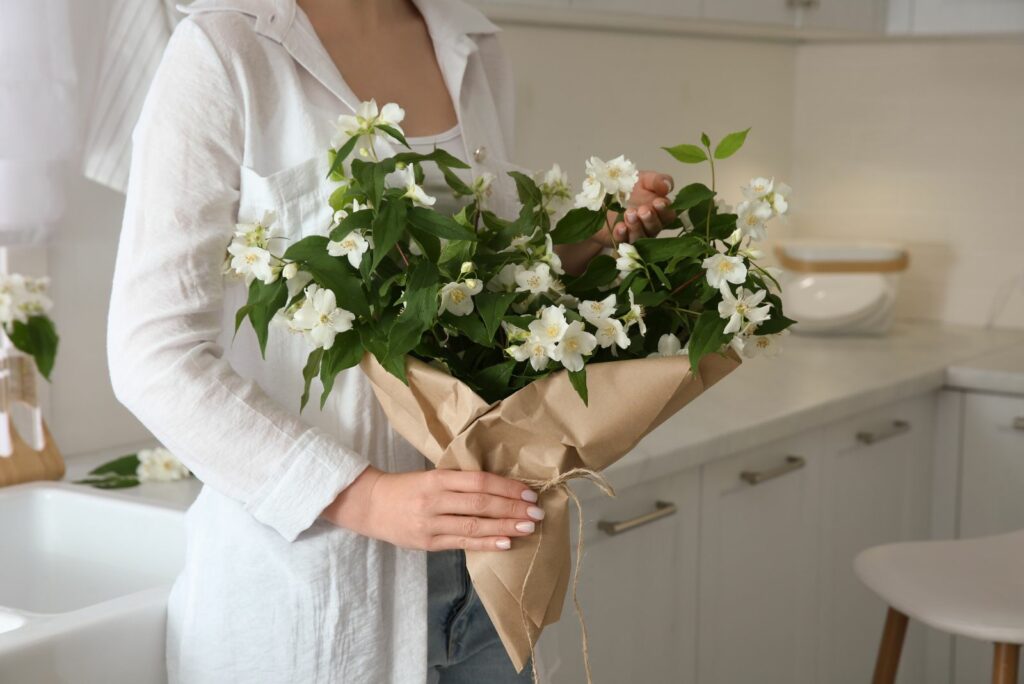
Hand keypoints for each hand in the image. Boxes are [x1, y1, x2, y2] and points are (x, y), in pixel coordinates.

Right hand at [323, 466, 542, 551]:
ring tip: (529, 527)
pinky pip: (462, 543)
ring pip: (475, 526)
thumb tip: (500, 488)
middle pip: (481, 504)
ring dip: (506, 527)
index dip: (506, 487)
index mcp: (437, 478)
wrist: (368, 504)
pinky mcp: (428, 543)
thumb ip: (459, 482)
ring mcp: (431, 524)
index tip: (529, 492)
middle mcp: (435, 500)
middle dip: (513, 508)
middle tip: (537, 512)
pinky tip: (506, 543)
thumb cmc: (405, 488)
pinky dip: (486, 543)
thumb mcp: (430, 476)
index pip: (479, 482)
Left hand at [590, 170, 676, 246]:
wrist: (601, 194)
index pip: (667, 215)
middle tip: (643, 210)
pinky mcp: (618, 239)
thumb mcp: (643, 179)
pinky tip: (620, 227)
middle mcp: (649, 226)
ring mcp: (634, 234)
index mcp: (658, 212)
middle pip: (655, 227)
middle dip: (650, 219)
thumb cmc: (627, 187)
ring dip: (636, 226)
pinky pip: (622, 240)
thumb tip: (667, 186)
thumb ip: (656, 181)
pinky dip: (621, 234)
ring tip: (629, 213)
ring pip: (640, 237)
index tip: (658, 202)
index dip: (664, 210)